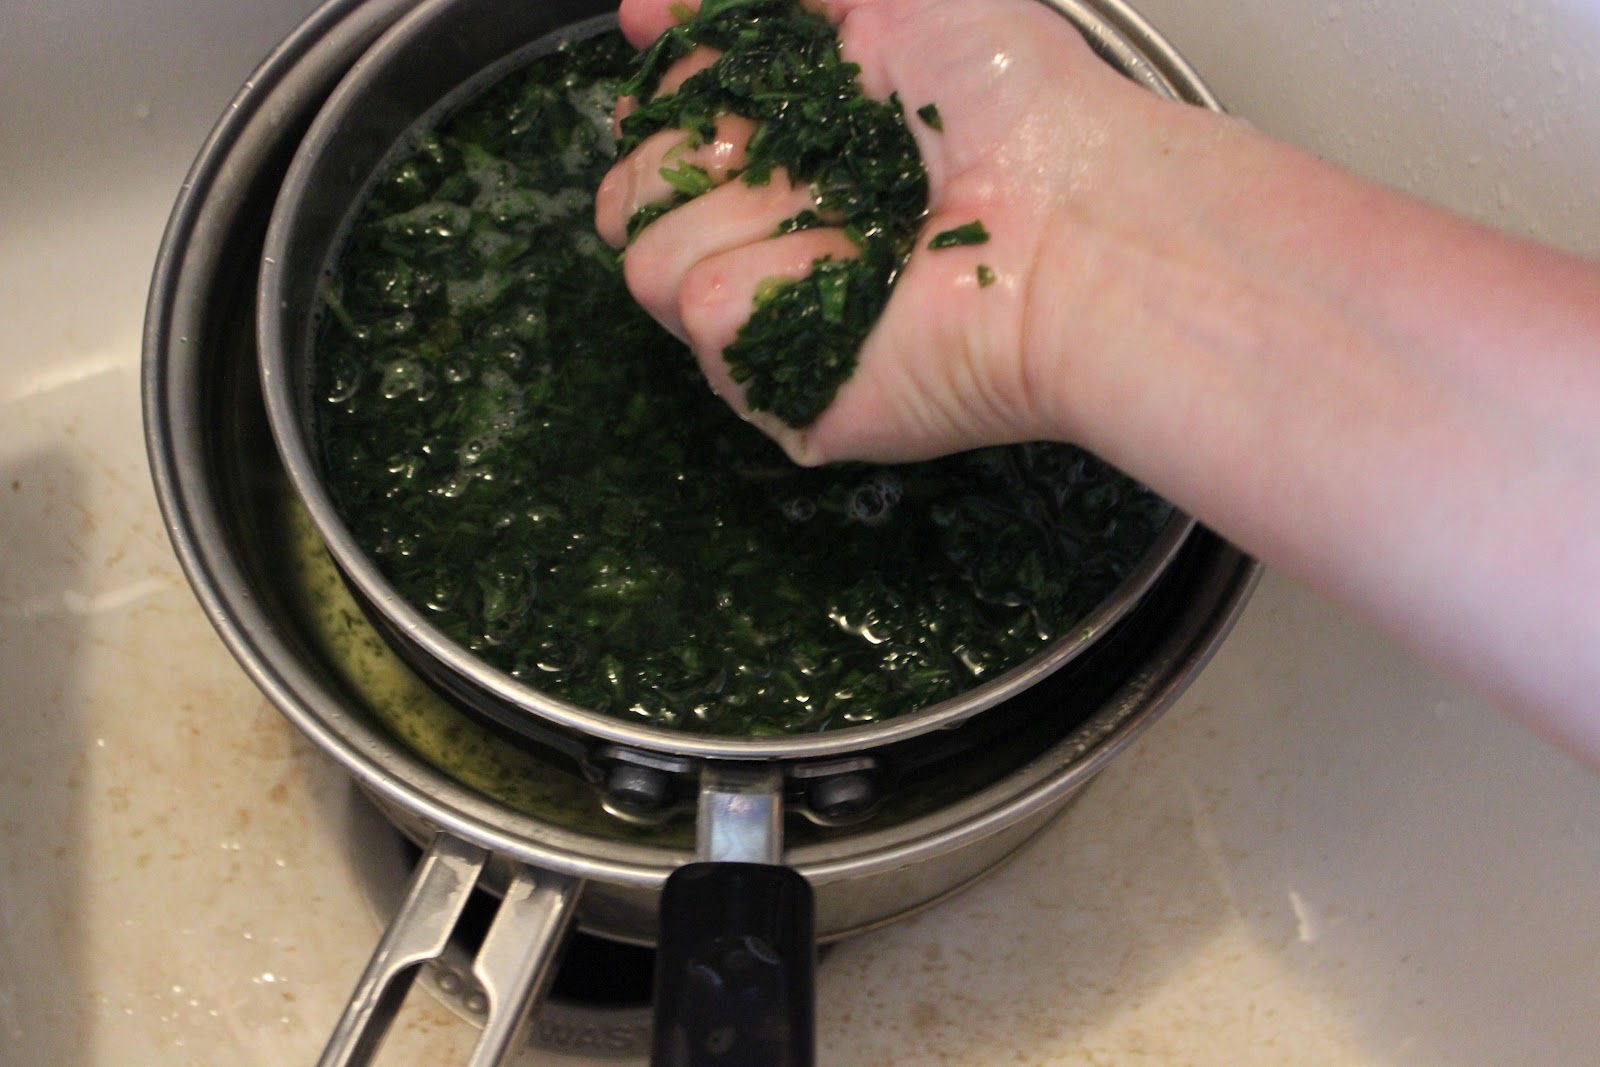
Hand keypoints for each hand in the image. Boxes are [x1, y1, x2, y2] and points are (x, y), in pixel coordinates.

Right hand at [594, 0, 1214, 464]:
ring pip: (647, 263)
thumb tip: (641, 6)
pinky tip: (862, 277)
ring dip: (745, 219)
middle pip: (628, 199)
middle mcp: (771, 237)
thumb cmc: (1015, 104)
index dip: (678, 90)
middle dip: (696, 157)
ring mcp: (773, 320)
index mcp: (788, 150)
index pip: (660, 124)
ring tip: (854, 223)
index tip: (715, 73)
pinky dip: (774, 281)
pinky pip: (704, 320)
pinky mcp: (786, 395)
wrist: (1081, 223)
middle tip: (801, 157)